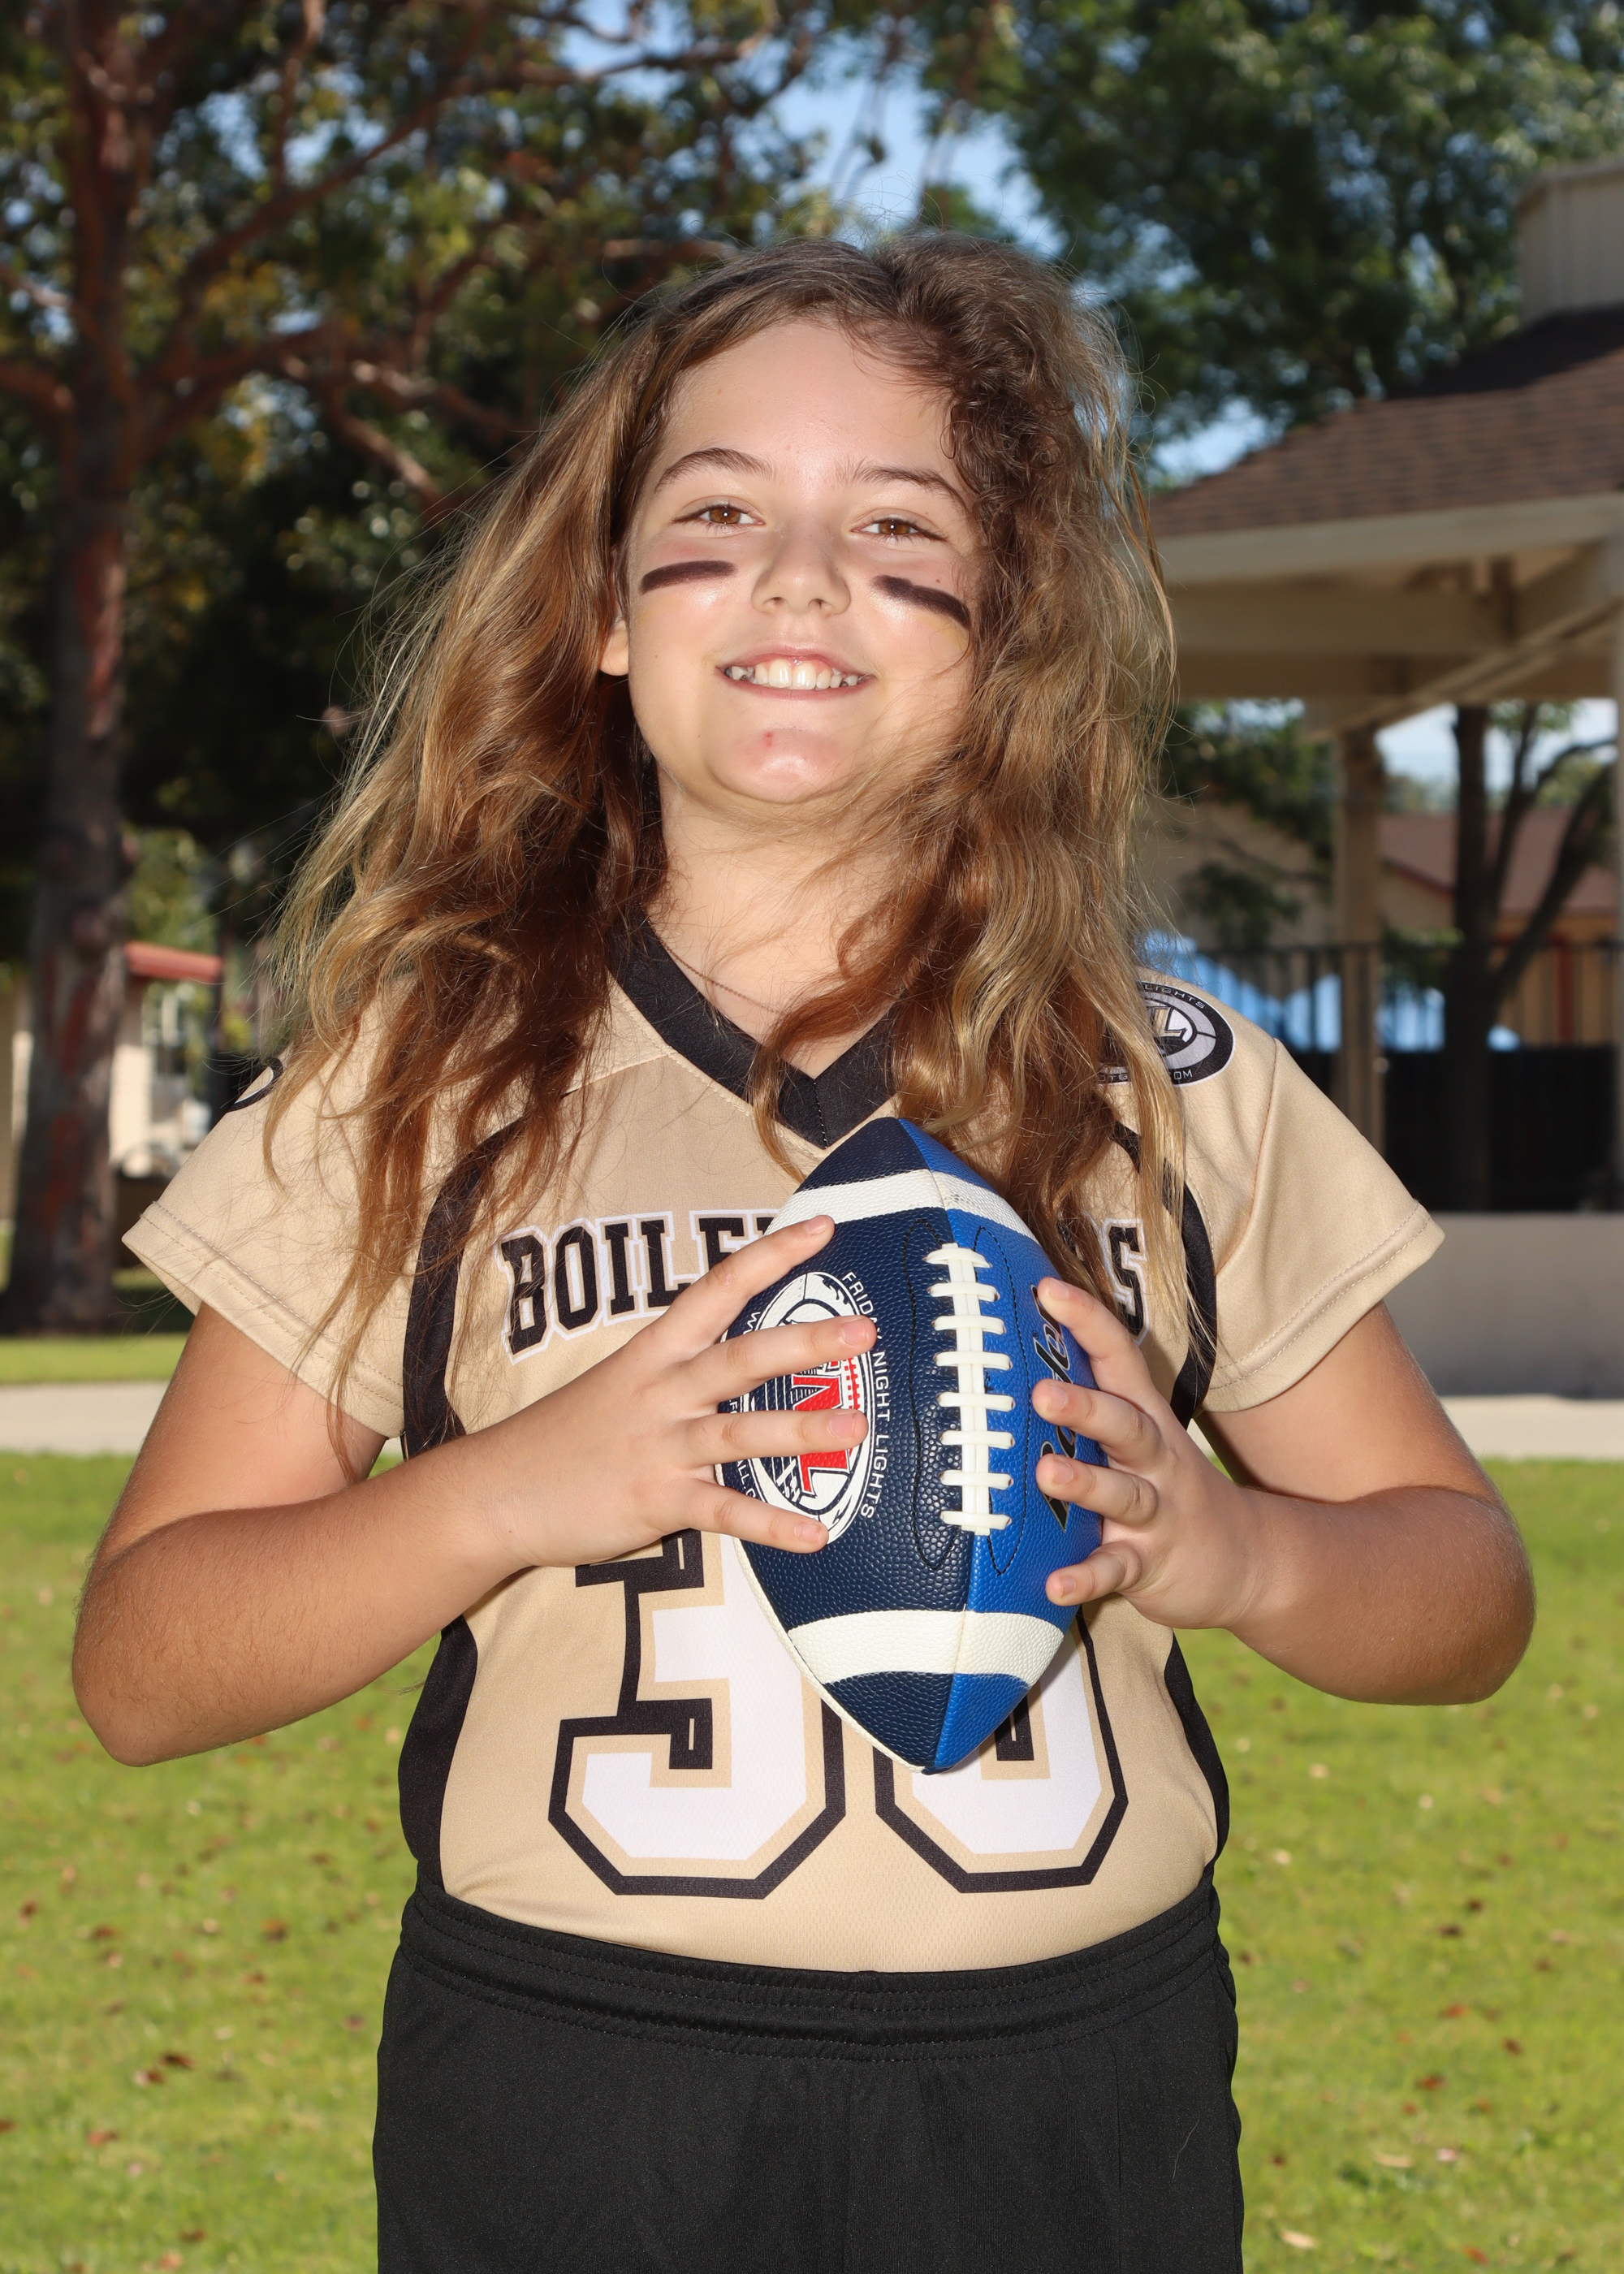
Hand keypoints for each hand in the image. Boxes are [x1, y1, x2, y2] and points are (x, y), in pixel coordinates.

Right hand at [483, 1215, 872, 1569]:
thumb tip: (744, 1363)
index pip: (719, 1289)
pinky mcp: (654, 1501)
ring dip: (799, 1430)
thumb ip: (680, 1374)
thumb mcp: (620, 1386)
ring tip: (856, 1427)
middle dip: (804, 1342)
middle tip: (863, 1331)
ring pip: (738, 1432)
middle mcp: (662, 1392)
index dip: (770, 1256)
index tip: (822, 1227)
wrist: (494, 1492)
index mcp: (655, 1353)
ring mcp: (659, 1447)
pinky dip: (770, 1525)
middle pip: (740, 1357)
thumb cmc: (565, 1438)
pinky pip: (722, 1512)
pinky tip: (815, 1534)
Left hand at [1030, 1278, 1260, 1630]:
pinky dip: (1087, 1578)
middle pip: (1125, 1424)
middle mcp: (1155, 1460)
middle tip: (1040, 1391)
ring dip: (1086, 1484)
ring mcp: (1156, 1512)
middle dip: (1085, 1406)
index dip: (1086, 1322)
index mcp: (1145, 1419)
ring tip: (1047, 1474)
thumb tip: (1015, 1361)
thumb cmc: (1168, 1487)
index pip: (1118, 1358)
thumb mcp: (1142, 1439)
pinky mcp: (1151, 1563)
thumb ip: (1092, 1403)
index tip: (1045, 1289)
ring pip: (1122, 1494)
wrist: (1249, 1561)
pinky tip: (1055, 1584)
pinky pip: (1117, 1570)